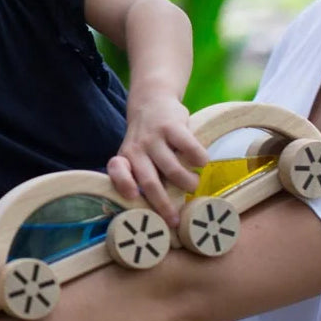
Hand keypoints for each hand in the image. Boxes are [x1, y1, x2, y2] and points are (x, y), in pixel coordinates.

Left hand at [107, 94, 208, 224]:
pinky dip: (199, 159)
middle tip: (175, 220)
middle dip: (163, 204)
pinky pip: (190, 148)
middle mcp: (138, 148)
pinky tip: (202, 162)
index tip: (133, 196)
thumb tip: (158, 212)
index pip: (118, 171)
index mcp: (126, 158)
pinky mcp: (173, 126)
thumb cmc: (147, 139)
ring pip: (172, 169)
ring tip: (193, 185)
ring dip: (187, 183)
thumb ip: (142, 177)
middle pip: (149, 181)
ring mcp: (155, 137)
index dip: (123, 184)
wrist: (152, 100)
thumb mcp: (136, 155)